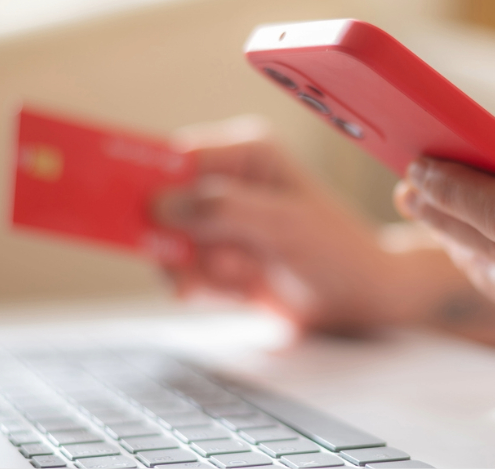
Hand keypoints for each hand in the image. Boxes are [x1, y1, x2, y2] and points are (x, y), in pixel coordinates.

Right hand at [153, 116, 400, 331]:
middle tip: (221, 262)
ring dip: (202, 271)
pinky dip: (211, 289)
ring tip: (246, 275)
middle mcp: (226, 180)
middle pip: (163, 206)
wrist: (361, 300)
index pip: (176, 158)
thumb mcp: (284, 225)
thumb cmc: (337, 251)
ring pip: (169, 247)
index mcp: (246, 152)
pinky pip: (185, 275)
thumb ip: (223, 209)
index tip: (132, 210)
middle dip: (182, 243)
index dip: (149, 183)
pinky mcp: (216, 257)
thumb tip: (159, 203)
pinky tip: (246, 288)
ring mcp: (219, 221)